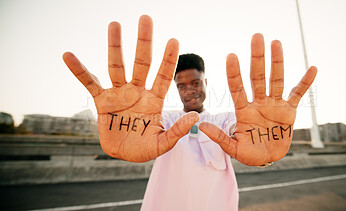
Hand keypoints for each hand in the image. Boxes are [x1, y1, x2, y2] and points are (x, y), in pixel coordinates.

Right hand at [63, 15, 198, 161]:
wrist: (123, 155)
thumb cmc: (144, 148)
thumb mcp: (163, 143)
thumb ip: (177, 130)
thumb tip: (196, 116)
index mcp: (154, 100)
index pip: (164, 76)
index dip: (169, 60)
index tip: (174, 40)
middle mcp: (137, 91)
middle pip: (142, 63)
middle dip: (144, 42)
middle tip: (145, 18)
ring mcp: (119, 94)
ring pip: (117, 66)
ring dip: (115, 46)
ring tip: (114, 24)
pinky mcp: (102, 101)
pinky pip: (89, 83)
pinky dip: (79, 71)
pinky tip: (68, 56)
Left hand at [199, 34, 316, 165]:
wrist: (267, 158)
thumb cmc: (249, 153)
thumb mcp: (234, 148)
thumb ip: (220, 137)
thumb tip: (202, 125)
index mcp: (244, 111)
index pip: (238, 88)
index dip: (234, 74)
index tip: (231, 56)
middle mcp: (259, 103)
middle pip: (258, 77)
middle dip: (257, 58)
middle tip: (256, 37)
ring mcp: (274, 105)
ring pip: (276, 80)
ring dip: (277, 62)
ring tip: (276, 42)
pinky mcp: (289, 111)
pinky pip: (298, 94)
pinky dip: (306, 83)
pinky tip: (312, 68)